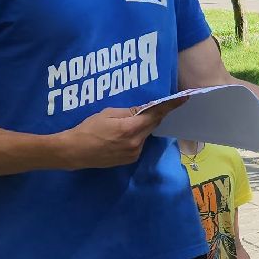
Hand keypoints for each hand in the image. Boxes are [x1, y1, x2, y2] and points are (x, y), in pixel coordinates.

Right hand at [61, 97, 183, 168]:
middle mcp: (136, 143)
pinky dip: (136, 136)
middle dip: (154, 115)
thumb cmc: (88, 129)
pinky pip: (139, 143)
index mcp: (130, 129)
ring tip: (127, 122)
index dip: (170, 105)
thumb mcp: (108, 113)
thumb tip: (145, 108)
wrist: (74, 152)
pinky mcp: (129, 160)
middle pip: (152, 124)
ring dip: (142, 126)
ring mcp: (133, 154)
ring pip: (145, 134)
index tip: (184, 98)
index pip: (155, 114)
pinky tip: (123, 134)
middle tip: (154, 105)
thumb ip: (129, 111)